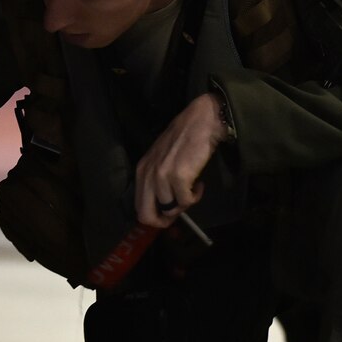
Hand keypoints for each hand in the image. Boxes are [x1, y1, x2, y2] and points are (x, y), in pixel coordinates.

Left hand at [133, 92, 228, 227]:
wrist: (202, 120)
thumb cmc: (184, 139)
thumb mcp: (162, 159)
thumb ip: (157, 180)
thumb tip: (163, 205)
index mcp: (141, 170)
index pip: (139, 207)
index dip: (154, 217)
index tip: (169, 213)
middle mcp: (147, 174)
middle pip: (146, 215)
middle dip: (164, 220)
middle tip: (180, 211)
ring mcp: (162, 175)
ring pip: (169, 209)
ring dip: (184, 204)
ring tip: (192, 190)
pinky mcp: (179, 176)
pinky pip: (186, 201)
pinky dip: (195, 197)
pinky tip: (199, 184)